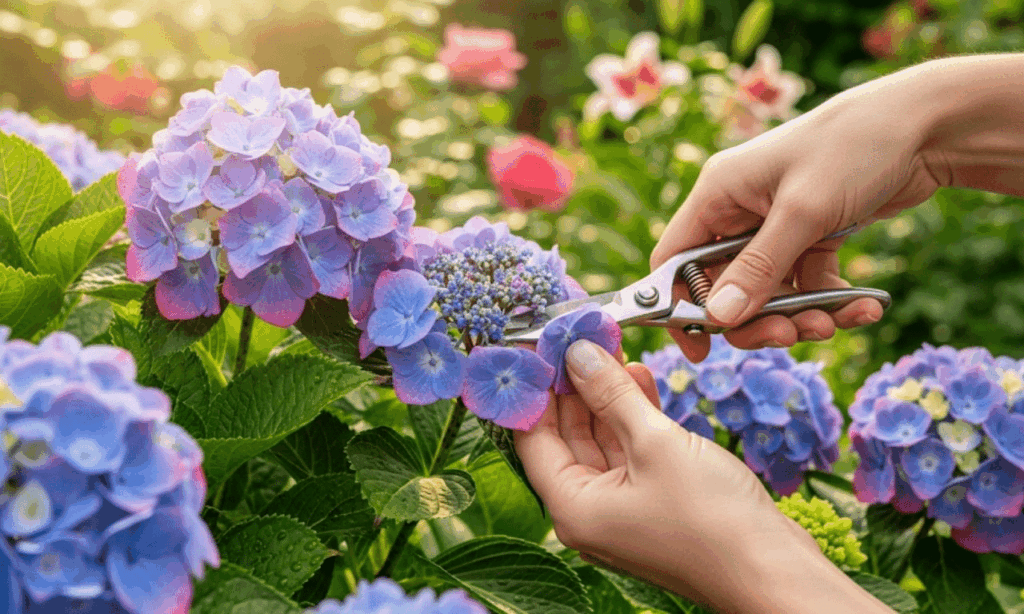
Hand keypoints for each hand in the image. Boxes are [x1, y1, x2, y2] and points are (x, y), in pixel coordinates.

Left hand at [514, 340, 893, 612]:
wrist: (772, 569)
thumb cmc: (712, 518)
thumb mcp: (655, 442)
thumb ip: (612, 395)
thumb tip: (578, 354)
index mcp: (572, 507)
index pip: (533, 436)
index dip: (536, 388)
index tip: (542, 346)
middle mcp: (589, 512)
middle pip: (566, 437)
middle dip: (575, 385)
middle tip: (581, 338)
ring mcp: (621, 509)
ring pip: (601, 441)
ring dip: (607, 396)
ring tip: (613, 349)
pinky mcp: (652, 503)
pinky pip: (630, 453)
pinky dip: (634, 417)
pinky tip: (640, 378)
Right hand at [651, 66, 949, 361]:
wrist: (927, 123)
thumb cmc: (854, 148)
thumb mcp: (802, 212)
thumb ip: (758, 269)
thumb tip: (718, 320)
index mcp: (719, 193)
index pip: (676, 258)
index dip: (678, 306)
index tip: (699, 349)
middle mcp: (740, 210)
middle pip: (725, 286)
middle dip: (756, 318)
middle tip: (788, 337)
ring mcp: (777, 223)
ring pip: (770, 292)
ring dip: (800, 315)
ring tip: (835, 321)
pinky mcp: (813, 234)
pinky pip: (807, 283)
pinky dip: (831, 301)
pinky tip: (864, 306)